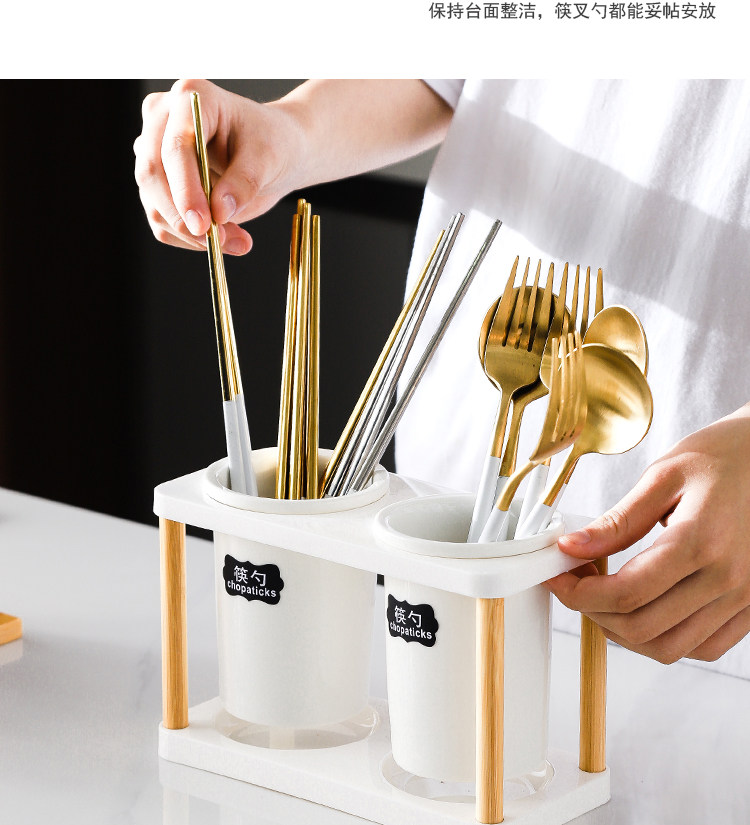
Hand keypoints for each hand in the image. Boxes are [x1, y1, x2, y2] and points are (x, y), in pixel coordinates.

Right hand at [133, 79, 304, 254]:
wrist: (275, 153)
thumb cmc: (273, 143)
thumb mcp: (269, 158)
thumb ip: (244, 182)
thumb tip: (219, 212)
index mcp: (190, 98)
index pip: (175, 147)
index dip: (186, 190)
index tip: (204, 225)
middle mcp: (163, 121)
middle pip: (153, 176)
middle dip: (185, 218)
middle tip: (221, 242)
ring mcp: (154, 153)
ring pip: (155, 204)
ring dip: (192, 236)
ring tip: (237, 241)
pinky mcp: (159, 185)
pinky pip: (163, 222)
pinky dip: (190, 240)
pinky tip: (224, 238)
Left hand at [545, 403, 749, 663]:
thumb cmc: (725, 457)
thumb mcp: (664, 476)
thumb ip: (618, 520)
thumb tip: (571, 547)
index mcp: (701, 541)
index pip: (626, 592)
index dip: (578, 593)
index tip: (556, 577)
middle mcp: (727, 580)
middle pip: (642, 628)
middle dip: (592, 612)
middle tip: (573, 584)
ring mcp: (744, 599)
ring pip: (670, 648)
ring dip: (624, 632)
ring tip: (603, 597)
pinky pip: (703, 647)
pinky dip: (665, 639)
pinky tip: (645, 608)